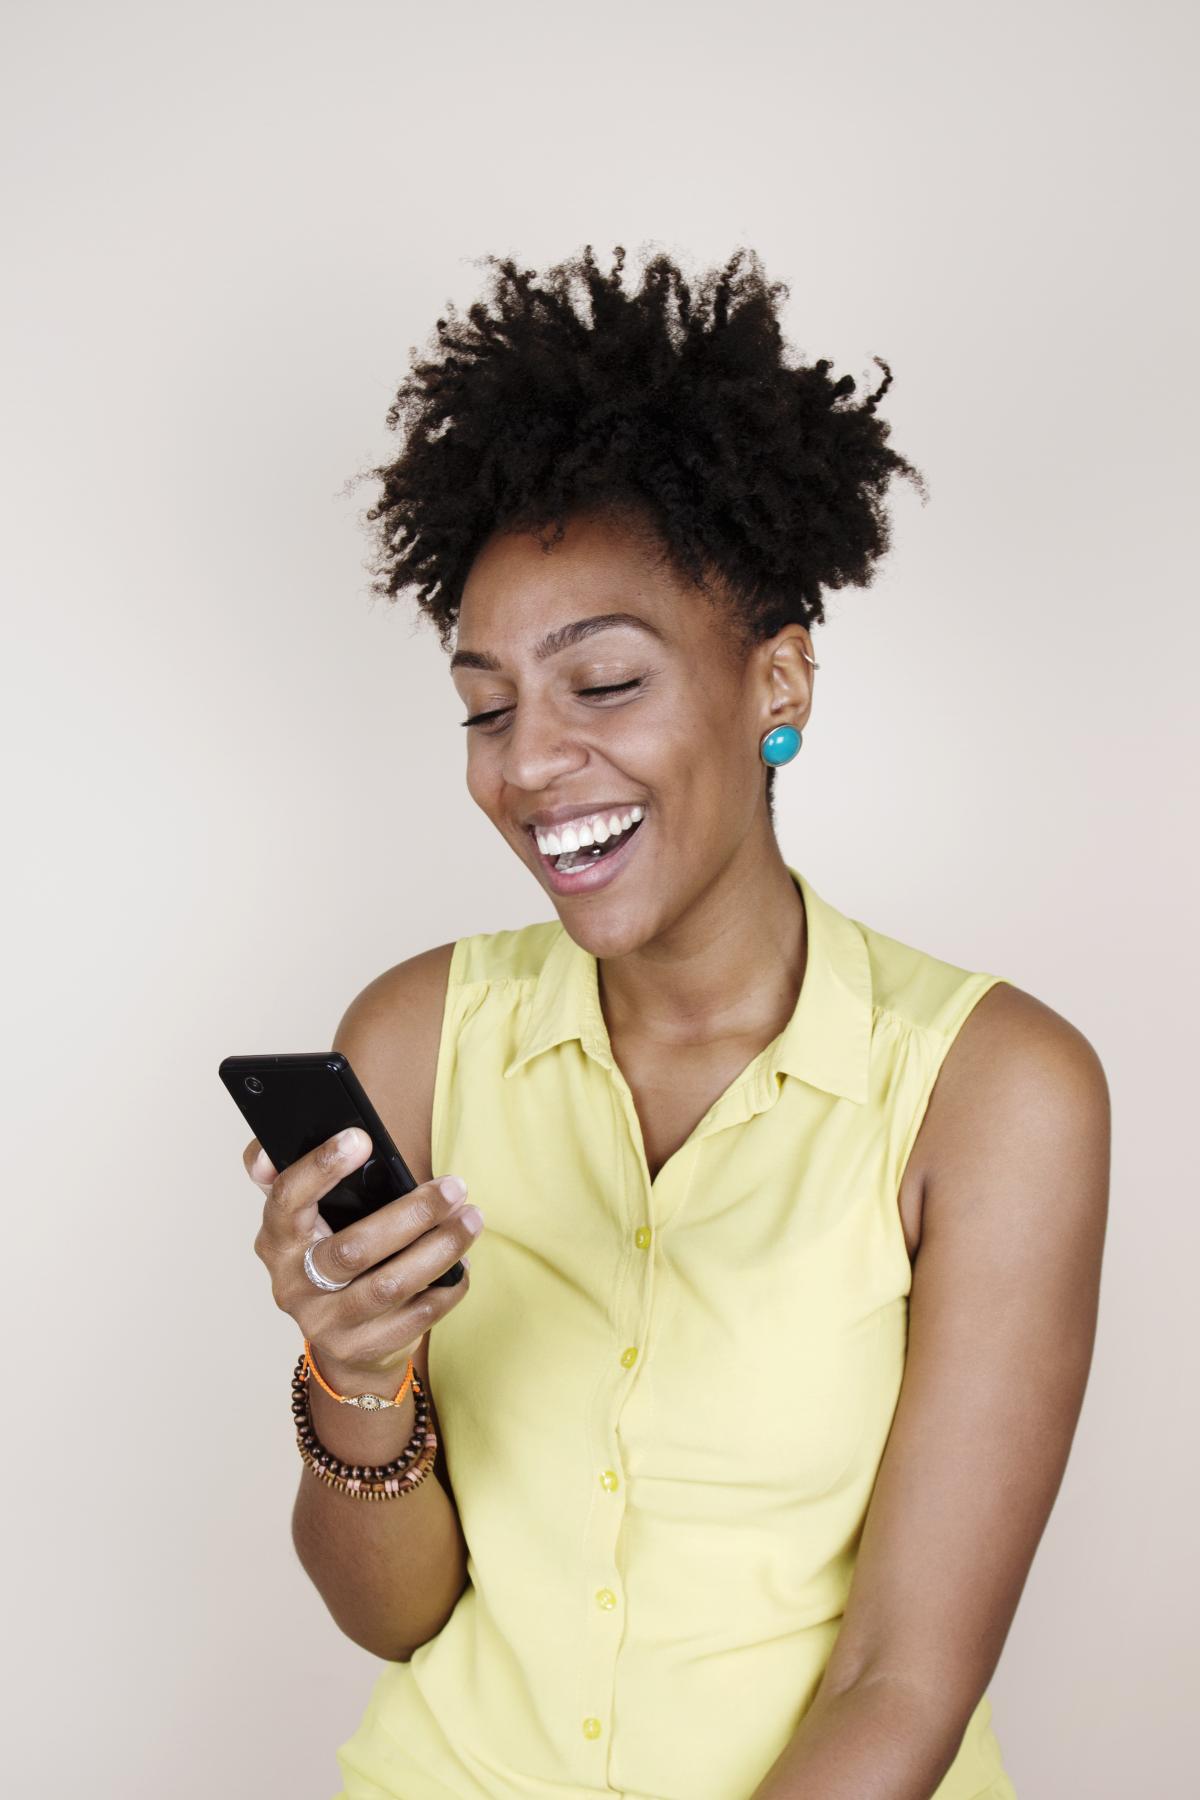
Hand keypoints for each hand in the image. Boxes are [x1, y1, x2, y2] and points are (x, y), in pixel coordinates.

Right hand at [244, 1128, 482, 1386]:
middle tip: (454, 1187)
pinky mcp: (361, 1349)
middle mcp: (292, 1284)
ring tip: (471, 1218)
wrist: (342, 1340)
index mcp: (277, 1240)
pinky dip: (447, 1286)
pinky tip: (463, 1263)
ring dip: (440, 1248)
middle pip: (353, 1249)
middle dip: (412, 1214)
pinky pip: (415, 1317)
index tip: (361, 1138)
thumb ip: (300, 1177)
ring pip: (390, 1285)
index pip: (287, 1199)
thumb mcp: (309, 1217)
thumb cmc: (331, 1255)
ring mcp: (325, 1323)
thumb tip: (292, 1146)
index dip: (320, 1168)